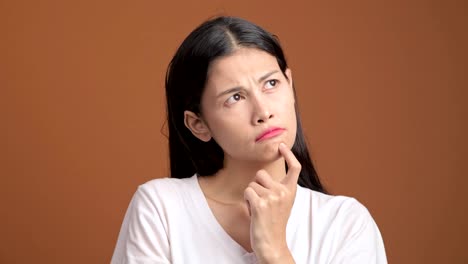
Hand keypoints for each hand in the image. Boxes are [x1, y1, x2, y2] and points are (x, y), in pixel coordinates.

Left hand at [244, 143, 299, 263]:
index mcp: (291, 191)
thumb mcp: (283, 203)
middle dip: (257, 185)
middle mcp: (284, 192)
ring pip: (252, 184)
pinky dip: (247, 201)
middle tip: (262, 203)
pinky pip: (247, 192)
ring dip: (251, 195)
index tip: (282, 145)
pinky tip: (254, 212)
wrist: (272, 243)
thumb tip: (265, 175)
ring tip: (259, 210)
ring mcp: (272, 197)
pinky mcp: (260, 204)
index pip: (295, 168)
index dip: (289, 155)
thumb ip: (279, 189)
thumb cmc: (274, 223)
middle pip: (262, 174)